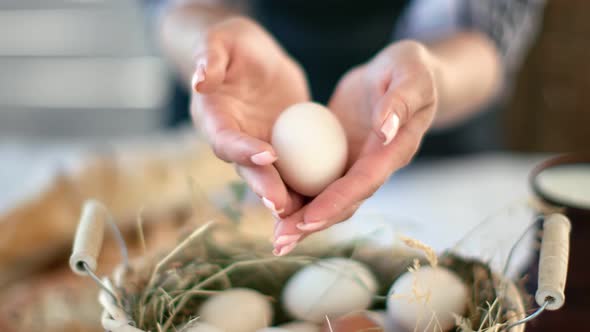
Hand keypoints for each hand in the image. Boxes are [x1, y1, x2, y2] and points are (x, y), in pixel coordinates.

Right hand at [191, 17, 309, 216]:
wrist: (252, 58)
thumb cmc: (231, 44)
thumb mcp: (219, 42)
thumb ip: (209, 58)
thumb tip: (199, 80)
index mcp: (213, 119)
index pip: (225, 139)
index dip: (243, 150)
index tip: (268, 155)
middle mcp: (233, 141)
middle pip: (247, 170)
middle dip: (264, 188)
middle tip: (283, 205)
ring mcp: (256, 148)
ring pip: (271, 178)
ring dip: (286, 199)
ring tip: (306, 214)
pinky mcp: (280, 149)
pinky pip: (292, 169)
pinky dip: (305, 186)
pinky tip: (326, 198)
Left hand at [273, 41, 438, 253]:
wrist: (400, 75)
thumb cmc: (411, 70)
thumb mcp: (411, 74)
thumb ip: (401, 101)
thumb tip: (386, 128)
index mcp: (394, 151)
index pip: (363, 182)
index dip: (336, 202)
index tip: (307, 220)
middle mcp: (374, 167)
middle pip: (343, 204)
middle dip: (312, 225)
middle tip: (280, 243)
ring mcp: (356, 165)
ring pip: (328, 200)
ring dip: (302, 222)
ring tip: (275, 241)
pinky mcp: (339, 158)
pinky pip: (317, 180)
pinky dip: (298, 196)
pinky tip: (273, 208)